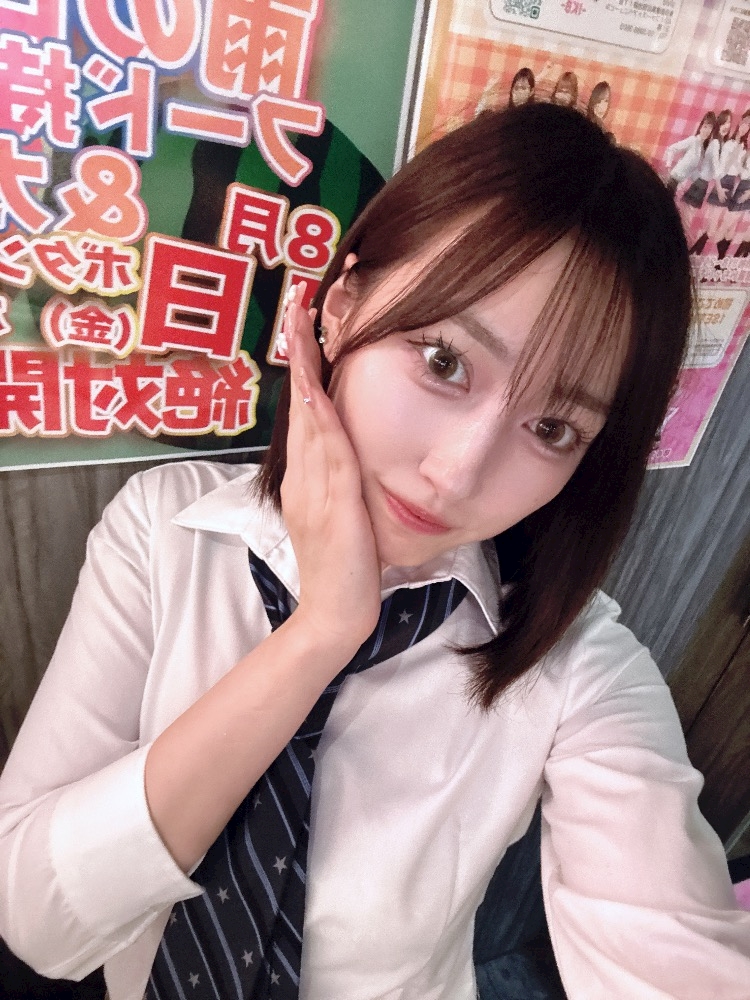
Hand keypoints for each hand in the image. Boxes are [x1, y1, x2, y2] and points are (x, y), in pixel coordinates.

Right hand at [280, 288, 381, 656]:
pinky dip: (319, 418)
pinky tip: (316, 389)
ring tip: (305, 321)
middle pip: (301, 401)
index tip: (309, 322)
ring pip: (309, 417)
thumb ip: (342, 482)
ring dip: (308, 367)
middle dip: (301, 349)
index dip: (307, 364)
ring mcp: (312, 487)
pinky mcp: (329, 504)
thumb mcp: (342, 514)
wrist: (336, 613)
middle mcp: (302, 475)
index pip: (307, 408)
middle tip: (300, 298)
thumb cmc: (345, 566)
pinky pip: (325, 454)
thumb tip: (353, 451)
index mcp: (306, 475)